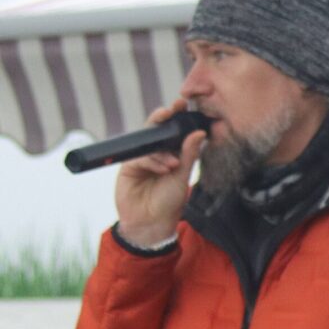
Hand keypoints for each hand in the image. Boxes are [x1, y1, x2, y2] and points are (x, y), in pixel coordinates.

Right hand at [115, 100, 207, 246]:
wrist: (152, 223)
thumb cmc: (170, 202)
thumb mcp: (183, 176)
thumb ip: (189, 154)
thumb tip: (199, 133)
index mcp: (171, 154)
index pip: (173, 132)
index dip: (177, 117)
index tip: (183, 104)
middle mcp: (156, 154)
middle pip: (156, 130)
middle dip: (164, 118)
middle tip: (172, 110)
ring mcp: (141, 159)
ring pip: (148, 143)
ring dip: (162, 150)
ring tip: (173, 164)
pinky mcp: (129, 167)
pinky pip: (140, 157)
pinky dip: (152, 161)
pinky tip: (163, 169)